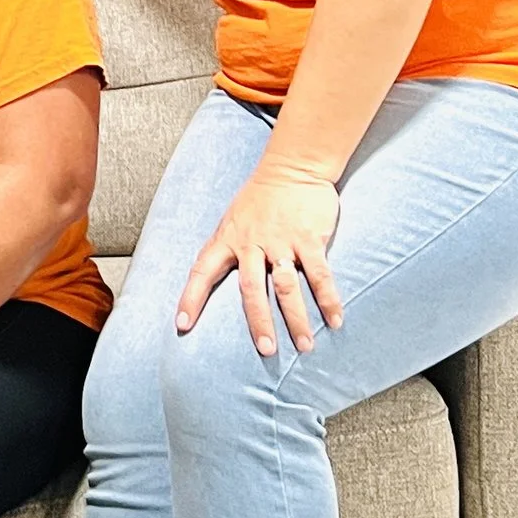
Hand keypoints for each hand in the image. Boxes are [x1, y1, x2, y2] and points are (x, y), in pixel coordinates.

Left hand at [176, 167, 343, 356]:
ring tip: (305, 346)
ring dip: (296, 318)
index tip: (181, 324)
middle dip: (258, 321)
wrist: (291, 166)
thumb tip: (219, 284)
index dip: (191, 298)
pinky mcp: (308, 238)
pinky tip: (335, 321)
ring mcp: (281, 240)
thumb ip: (230, 251)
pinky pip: (319, 274)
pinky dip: (328, 299)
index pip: (202, 271)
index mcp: (227, 239)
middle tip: (265, 351)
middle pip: (250, 288)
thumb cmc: (260, 200)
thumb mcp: (234, 221)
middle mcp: (251, 242)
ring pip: (286, 285)